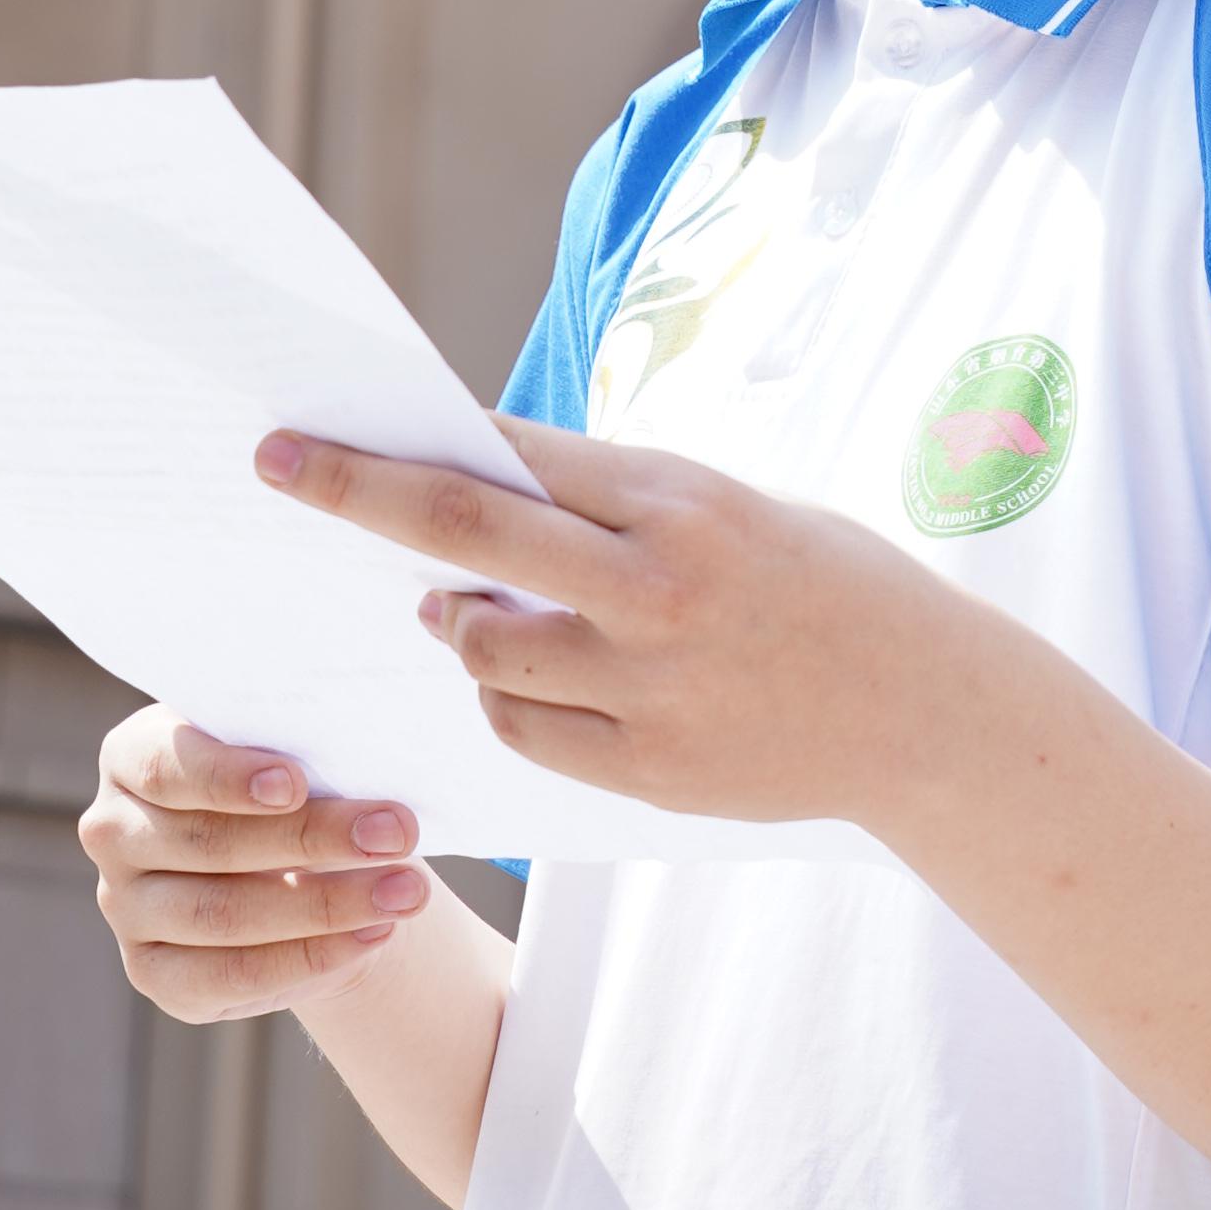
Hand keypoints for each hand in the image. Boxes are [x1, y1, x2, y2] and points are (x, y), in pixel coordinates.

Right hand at [77, 707, 433, 1018]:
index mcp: (132, 757)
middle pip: (208, 843)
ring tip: (404, 892)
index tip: (297, 783)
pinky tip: (370, 937)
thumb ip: (302, 747)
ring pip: (221, 915)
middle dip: (311, 839)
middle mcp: (114, 832)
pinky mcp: (155, 973)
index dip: (229, 777)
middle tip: (396, 832)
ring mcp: (126, 908)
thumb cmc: (296, 785)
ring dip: (324, 906)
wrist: (300, 863)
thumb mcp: (293, 751)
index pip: (166, 766)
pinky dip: (308, 959)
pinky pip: (229, 976)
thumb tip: (361, 756)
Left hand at [253, 420, 977, 830]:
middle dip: (360, 499)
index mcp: (680, 502)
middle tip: (282, 473)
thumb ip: (612, 499)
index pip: (506, 460)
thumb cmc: (824, 582)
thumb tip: (480, 474)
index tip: (310, 437)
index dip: (398, 451)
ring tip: (467, 611)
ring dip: (456, 624)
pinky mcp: (650, 771)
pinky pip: (525, 730)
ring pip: (484, 650)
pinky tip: (533, 681)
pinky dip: (506, 700)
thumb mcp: (730, 505)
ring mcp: (651, 688)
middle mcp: (657, 589)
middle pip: (466, 535)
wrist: (928, 710)